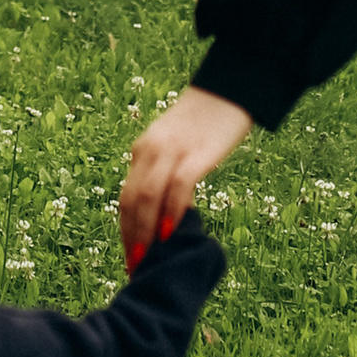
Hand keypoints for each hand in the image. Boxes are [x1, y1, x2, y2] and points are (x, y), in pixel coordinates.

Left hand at [119, 86, 251, 264]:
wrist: (230, 88)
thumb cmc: (207, 122)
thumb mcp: (178, 145)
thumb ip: (166, 172)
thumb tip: (166, 210)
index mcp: (143, 151)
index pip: (127, 197)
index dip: (127, 230)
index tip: (131, 257)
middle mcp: (150, 151)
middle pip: (131, 200)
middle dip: (131, 238)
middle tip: (136, 268)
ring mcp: (172, 151)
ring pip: (147, 197)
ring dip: (145, 232)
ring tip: (148, 260)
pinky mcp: (196, 153)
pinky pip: (177, 186)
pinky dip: (171, 212)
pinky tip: (171, 234)